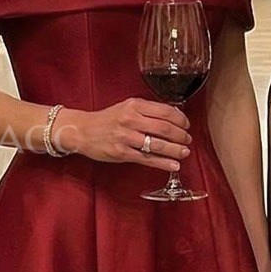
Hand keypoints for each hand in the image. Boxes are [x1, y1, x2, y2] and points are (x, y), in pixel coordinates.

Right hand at [55, 99, 189, 173]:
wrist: (82, 130)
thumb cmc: (107, 119)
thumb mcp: (127, 107)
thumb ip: (147, 110)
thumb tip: (173, 117)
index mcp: (134, 106)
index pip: (165, 111)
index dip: (180, 119)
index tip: (187, 125)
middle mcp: (130, 120)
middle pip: (164, 128)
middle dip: (180, 136)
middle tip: (188, 140)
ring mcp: (126, 137)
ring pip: (157, 145)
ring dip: (175, 150)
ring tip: (184, 152)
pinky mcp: (122, 153)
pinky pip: (147, 159)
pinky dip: (163, 163)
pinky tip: (173, 165)